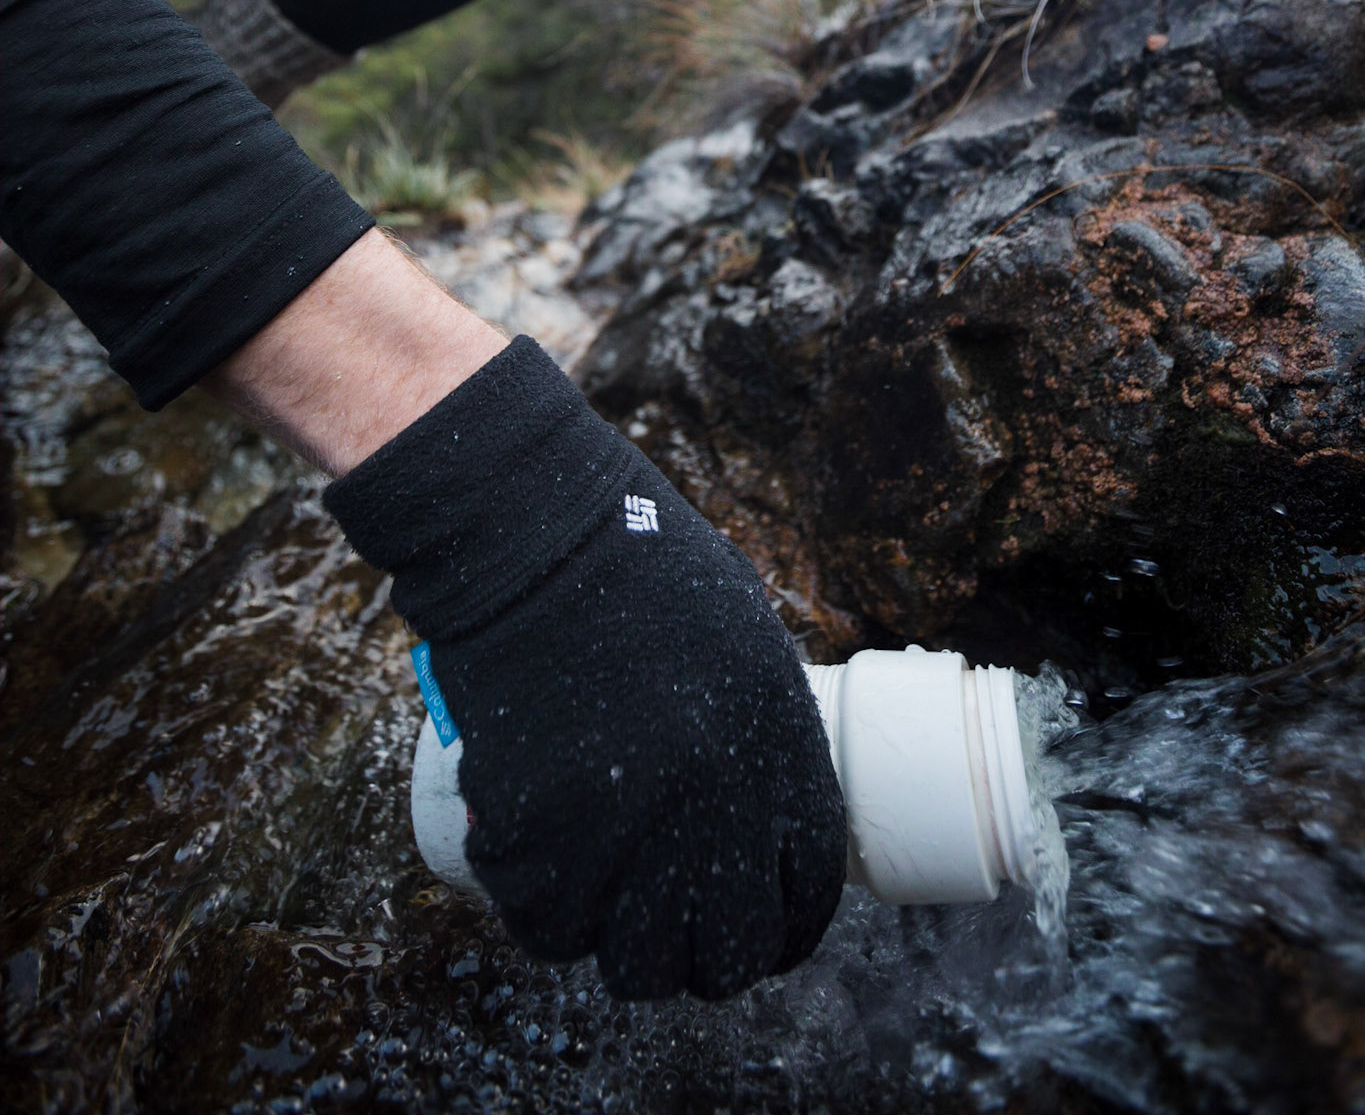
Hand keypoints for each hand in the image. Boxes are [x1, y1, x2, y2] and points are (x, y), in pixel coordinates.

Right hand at [323, 337, 845, 999]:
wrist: (533, 526)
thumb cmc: (634, 562)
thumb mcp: (739, 634)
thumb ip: (759, 724)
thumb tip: (760, 805)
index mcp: (779, 744)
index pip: (804, 893)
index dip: (777, 930)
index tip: (749, 930)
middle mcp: (716, 799)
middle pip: (725, 955)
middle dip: (697, 957)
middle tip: (663, 927)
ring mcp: (627, 823)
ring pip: (632, 965)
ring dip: (614, 946)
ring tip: (594, 901)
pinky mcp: (540, 828)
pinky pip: (545, 925)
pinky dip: (536, 912)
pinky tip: (531, 866)